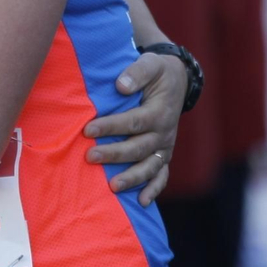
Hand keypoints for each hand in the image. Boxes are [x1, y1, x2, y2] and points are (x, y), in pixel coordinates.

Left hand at [81, 51, 186, 204]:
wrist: (179, 81)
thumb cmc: (158, 72)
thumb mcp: (152, 64)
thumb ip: (137, 72)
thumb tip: (121, 86)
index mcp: (159, 112)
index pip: (133, 122)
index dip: (111, 126)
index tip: (88, 129)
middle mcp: (164, 133)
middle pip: (138, 148)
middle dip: (114, 154)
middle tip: (90, 156)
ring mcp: (165, 146)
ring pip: (149, 166)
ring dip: (132, 178)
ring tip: (112, 187)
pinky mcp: (165, 154)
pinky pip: (162, 175)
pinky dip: (154, 189)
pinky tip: (143, 202)